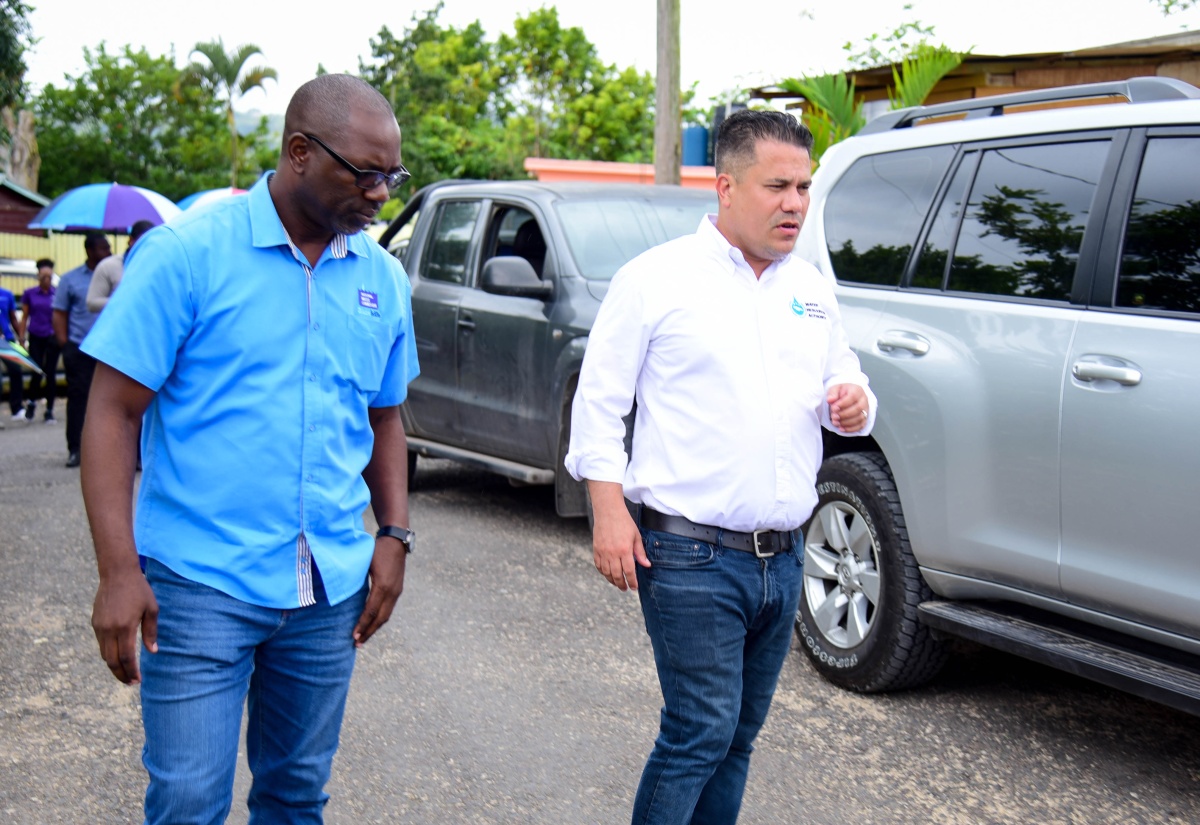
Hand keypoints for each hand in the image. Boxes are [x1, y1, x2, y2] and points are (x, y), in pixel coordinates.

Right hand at [92, 568, 157, 684]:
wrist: (117, 574)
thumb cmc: (139, 590)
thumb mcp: (151, 609)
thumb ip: (151, 632)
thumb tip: (153, 652)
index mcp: (125, 627)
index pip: (126, 657)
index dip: (131, 671)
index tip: (137, 680)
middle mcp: (109, 629)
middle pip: (111, 660)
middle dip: (121, 674)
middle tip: (131, 682)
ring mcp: (100, 627)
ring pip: (104, 654)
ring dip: (113, 666)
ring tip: (125, 673)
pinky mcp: (95, 623)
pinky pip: (101, 644)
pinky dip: (108, 654)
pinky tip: (118, 656)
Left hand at [352, 537, 406, 646]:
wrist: (396, 540)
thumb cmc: (377, 549)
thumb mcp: (364, 563)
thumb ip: (356, 579)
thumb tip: (342, 593)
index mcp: (382, 586)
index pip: (371, 611)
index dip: (362, 625)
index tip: (353, 636)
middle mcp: (392, 591)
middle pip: (381, 618)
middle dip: (369, 632)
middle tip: (357, 644)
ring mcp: (397, 591)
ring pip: (386, 615)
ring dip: (375, 627)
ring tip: (364, 637)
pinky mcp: (397, 589)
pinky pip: (389, 608)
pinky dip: (380, 618)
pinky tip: (373, 623)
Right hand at [590, 495, 650, 592]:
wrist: (608, 511)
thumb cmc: (624, 522)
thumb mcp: (636, 536)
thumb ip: (640, 552)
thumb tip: (646, 565)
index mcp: (625, 550)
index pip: (629, 571)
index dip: (632, 581)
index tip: (634, 587)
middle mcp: (612, 553)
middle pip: (616, 575)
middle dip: (622, 584)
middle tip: (626, 588)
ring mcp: (603, 552)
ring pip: (606, 572)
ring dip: (612, 580)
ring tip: (618, 583)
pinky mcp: (596, 549)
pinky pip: (598, 565)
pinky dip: (603, 572)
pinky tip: (608, 574)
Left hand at [828, 384, 869, 432]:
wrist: (848, 396)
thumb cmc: (842, 392)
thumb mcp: (835, 389)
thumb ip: (832, 393)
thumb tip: (830, 400)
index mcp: (857, 390)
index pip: (853, 397)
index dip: (843, 404)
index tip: (833, 408)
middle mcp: (864, 400)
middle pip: (857, 409)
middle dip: (844, 414)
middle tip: (833, 417)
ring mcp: (865, 410)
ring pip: (859, 418)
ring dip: (846, 422)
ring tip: (835, 422)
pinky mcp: (864, 419)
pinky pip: (861, 426)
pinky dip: (851, 429)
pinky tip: (841, 428)